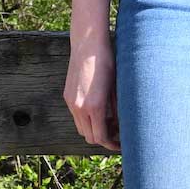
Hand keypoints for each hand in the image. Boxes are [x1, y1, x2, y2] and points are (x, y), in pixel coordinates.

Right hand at [63, 34, 120, 151]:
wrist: (88, 44)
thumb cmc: (107, 62)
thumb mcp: (116, 86)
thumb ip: (117, 108)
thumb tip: (122, 125)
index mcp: (95, 106)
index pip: (100, 137)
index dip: (111, 144)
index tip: (121, 144)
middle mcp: (80, 107)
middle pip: (89, 137)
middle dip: (103, 139)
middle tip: (117, 134)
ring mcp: (71, 102)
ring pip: (81, 128)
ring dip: (93, 130)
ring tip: (108, 121)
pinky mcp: (67, 96)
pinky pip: (76, 116)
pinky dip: (86, 119)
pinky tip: (98, 110)